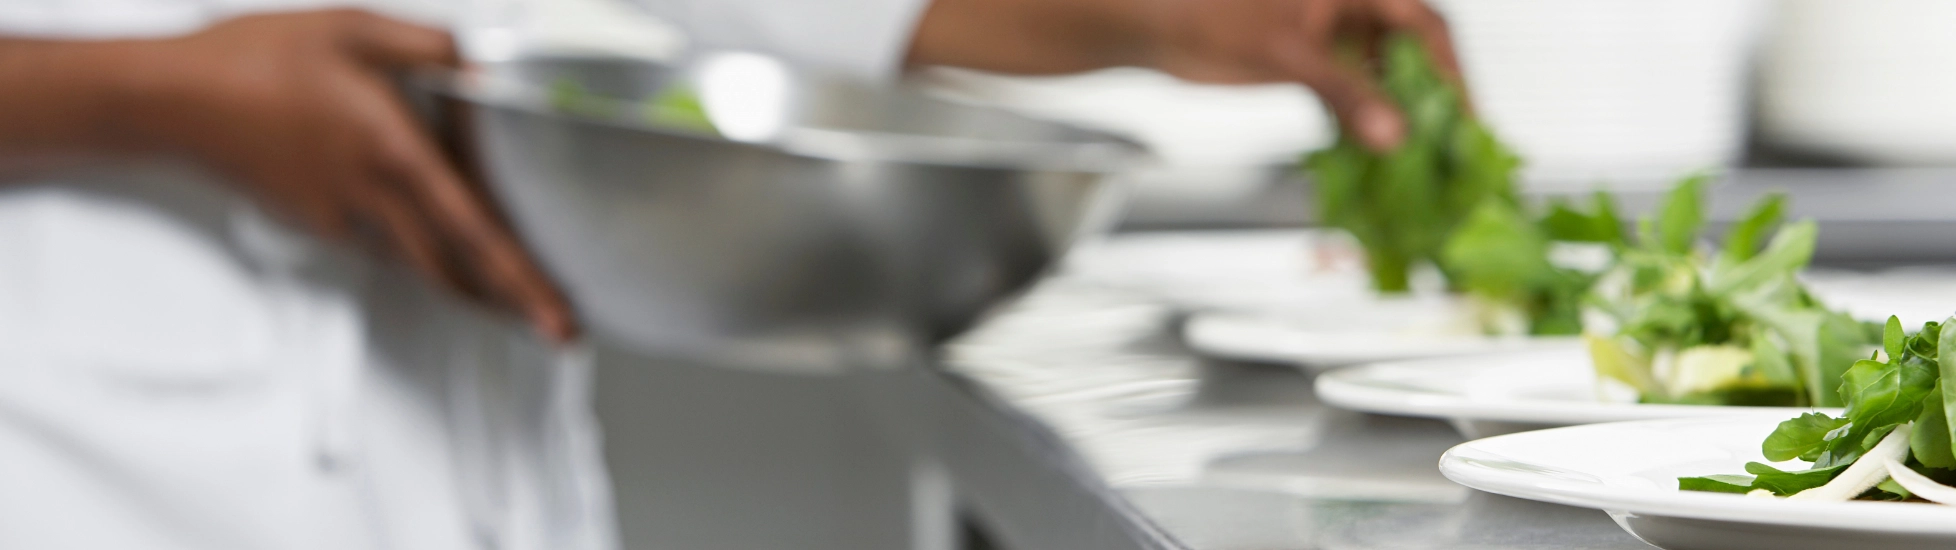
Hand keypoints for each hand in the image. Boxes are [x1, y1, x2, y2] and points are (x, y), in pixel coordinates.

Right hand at [130, 10, 576, 341]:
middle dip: (511, 302)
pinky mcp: (317, 223)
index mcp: (395, 151)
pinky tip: (441, 251)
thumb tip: (481, 64)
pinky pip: (384, 248)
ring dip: (470, 285)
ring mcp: (342, 218)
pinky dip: (422, 258)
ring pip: (420, 264)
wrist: (174, 99)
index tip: (558, 318)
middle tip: (553, 325)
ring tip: (514, 296)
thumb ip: (430, 46)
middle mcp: (373, 197)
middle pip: (456, 269)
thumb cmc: (256, 59)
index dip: (523, 281)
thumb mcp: (354, 29)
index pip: (476, 232)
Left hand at [907, 0, 1462, 150]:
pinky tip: (1373, 164)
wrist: (1153, 27)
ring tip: (1419, 169)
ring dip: (1399, 122)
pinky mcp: (1310, 65)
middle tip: (1451, 155)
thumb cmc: (1211, 17)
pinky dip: (1363, 129)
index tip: (1467, 119)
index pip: (1425, 27)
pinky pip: (1351, 98)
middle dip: (1432, 105)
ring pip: (1383, 81)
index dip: (1453, 74)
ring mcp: (1331, 38)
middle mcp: (1350, 10)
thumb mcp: (1287, 56)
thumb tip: (1393, 133)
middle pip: (1411, 58)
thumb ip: (1344, 93)